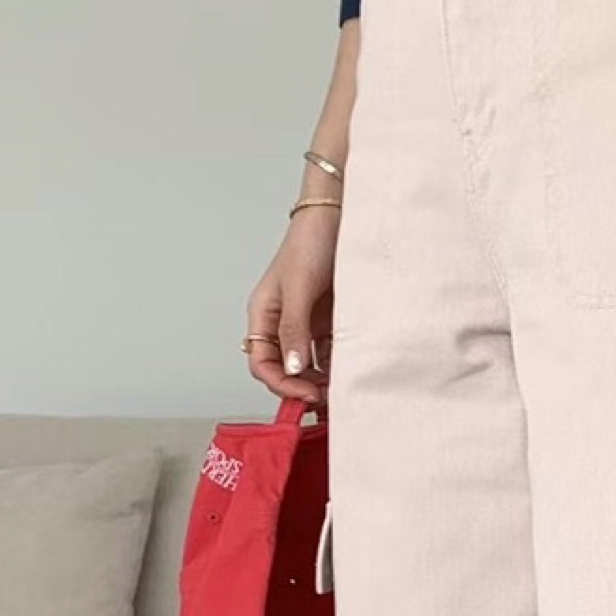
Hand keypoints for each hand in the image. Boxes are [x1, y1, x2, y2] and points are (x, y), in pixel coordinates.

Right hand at [244, 206, 335, 409]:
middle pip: (286, 369)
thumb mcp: (298, 286)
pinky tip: (352, 372)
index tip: (306, 394)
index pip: (262, 363)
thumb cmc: (312, 241)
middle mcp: (284, 322)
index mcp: (265, 314)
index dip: (281, 384)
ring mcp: (308, 322)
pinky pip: (332, 352)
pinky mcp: (332, 320)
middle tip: (328, 401)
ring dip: (323, 381)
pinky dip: (339, 366)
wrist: (342, 214)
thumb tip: (293, 368)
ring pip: (310, 365)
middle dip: (302, 388)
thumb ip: (294, 329)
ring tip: (342, 391)